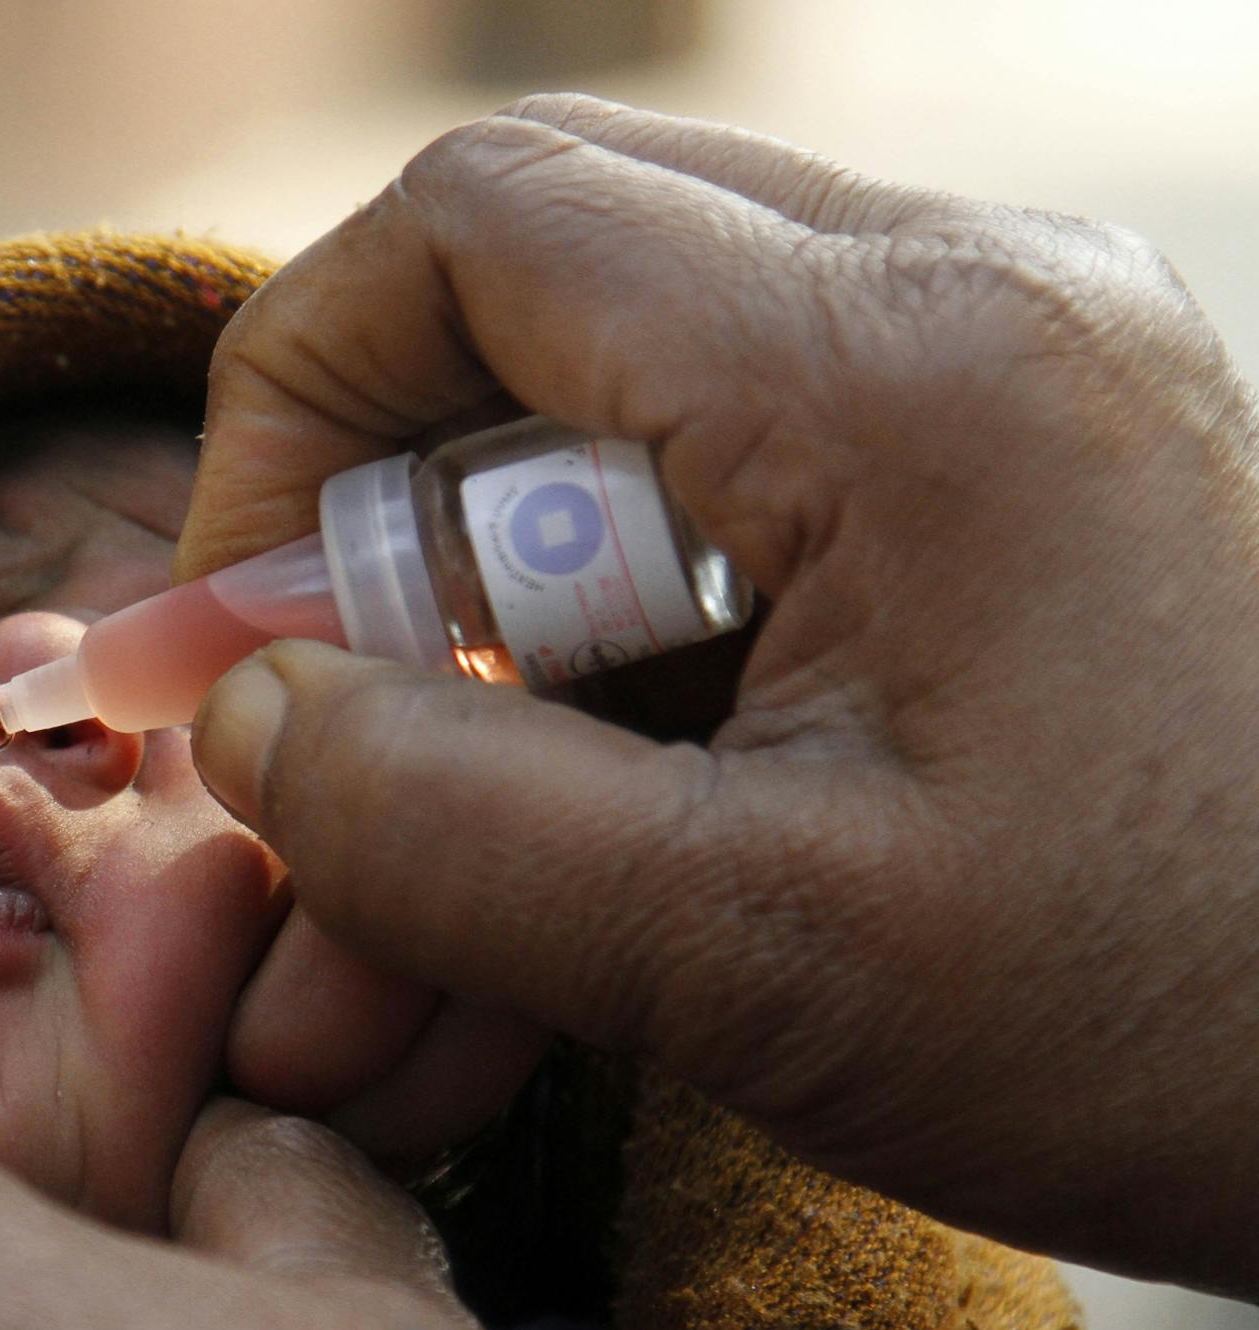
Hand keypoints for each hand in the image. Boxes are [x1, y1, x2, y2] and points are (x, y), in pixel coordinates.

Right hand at [178, 94, 1258, 1295]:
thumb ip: (444, 831)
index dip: (296, 403)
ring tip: (483, 816)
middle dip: (391, 503)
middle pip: (537, 277)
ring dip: (505, 592)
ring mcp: (1004, 364)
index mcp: (900, 366)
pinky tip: (617, 799)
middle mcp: (963, 298)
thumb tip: (241, 726)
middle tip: (349, 714)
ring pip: (626, 383)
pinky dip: (625, 622)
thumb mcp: (758, 961)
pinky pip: (740, 468)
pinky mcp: (1018, 459)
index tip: (250, 618)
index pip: (473, 226)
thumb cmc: (1186, 1027)